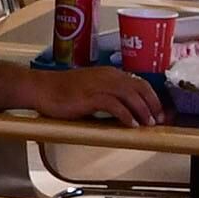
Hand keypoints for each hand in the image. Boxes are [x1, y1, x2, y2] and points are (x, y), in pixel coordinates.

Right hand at [27, 63, 169, 129]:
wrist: (40, 88)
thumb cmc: (62, 91)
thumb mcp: (90, 88)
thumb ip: (108, 94)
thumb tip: (125, 109)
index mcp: (108, 73)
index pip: (139, 82)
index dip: (152, 98)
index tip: (158, 112)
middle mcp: (107, 76)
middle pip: (139, 87)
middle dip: (152, 105)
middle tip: (157, 120)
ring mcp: (98, 85)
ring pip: (130, 95)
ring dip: (142, 110)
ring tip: (147, 123)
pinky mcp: (89, 96)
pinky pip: (114, 105)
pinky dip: (126, 115)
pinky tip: (130, 124)